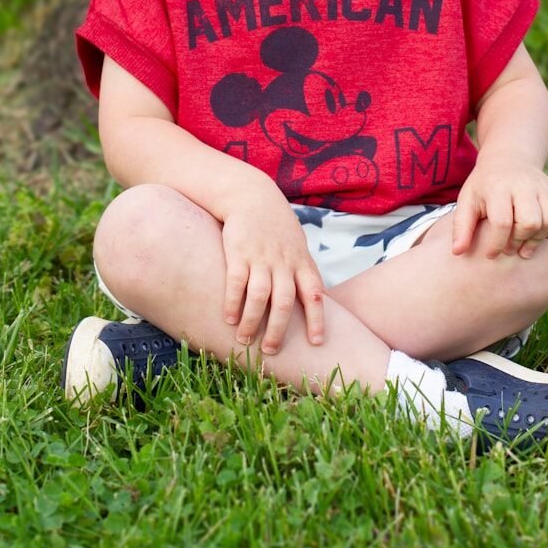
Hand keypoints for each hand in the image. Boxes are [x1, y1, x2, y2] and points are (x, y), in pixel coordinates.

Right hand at [221, 192, 324, 355]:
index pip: (314, 295)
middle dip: (278, 330)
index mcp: (301, 263)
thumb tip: (318, 301)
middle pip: (284, 303)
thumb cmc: (278, 227)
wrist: (253, 196)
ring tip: (244, 339)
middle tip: (270, 350)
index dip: (317, 319)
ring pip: (259, 296)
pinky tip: (228, 318)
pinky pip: (236, 282)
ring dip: (252, 321)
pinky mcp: (238, 253)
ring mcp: (260, 258)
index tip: (316, 343)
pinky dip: (232, 303)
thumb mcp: (298, 246)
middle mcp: (283, 263)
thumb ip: (305, 272)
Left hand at [451, 159, 547, 258]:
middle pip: (530, 223)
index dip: (496, 244)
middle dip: (518, 241)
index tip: (490, 255)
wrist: (508, 160)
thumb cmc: (484, 186)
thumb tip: (456, 253)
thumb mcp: (467, 200)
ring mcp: (542, 187)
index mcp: (498, 187)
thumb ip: (462, 226)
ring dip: (537, 239)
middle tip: (508, 248)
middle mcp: (523, 185)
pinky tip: (538, 234)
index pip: (502, 222)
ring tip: (522, 244)